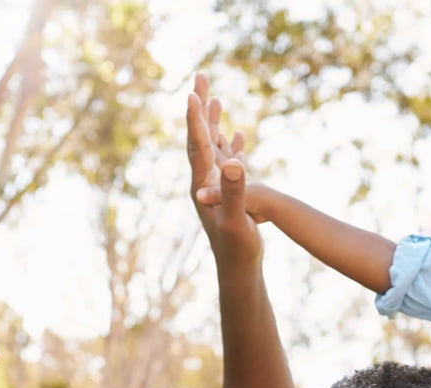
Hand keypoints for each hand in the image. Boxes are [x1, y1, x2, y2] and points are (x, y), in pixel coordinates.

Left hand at [187, 74, 261, 266]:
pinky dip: (231, 144)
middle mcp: (205, 183)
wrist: (238, 269)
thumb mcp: (236, 219)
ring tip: (213, 97)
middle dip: (200, 107)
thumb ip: (234, 191)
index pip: (197, 145)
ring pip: (212, 147)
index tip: (192, 91)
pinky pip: (228, 162)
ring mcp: (216, 188)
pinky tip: (237, 134)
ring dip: (212, 121)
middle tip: (200, 76)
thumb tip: (234, 164)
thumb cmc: (237, 248)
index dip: (195, 119)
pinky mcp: (228, 195)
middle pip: (200, 138)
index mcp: (203, 186)